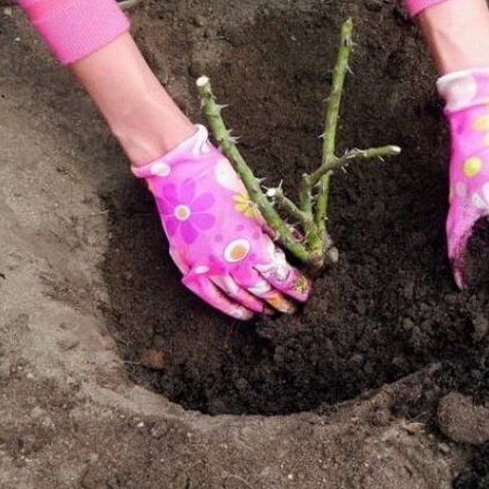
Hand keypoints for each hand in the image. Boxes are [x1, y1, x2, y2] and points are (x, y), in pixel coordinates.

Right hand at [133, 125, 310, 319]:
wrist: (181, 174)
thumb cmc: (222, 183)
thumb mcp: (256, 206)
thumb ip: (275, 231)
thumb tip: (296, 246)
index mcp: (252, 245)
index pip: (281, 275)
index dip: (296, 286)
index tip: (306, 292)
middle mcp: (231, 262)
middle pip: (263, 290)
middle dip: (281, 300)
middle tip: (293, 308)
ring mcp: (208, 267)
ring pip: (239, 296)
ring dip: (258, 306)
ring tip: (272, 312)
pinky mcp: (190, 266)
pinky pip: (210, 296)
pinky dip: (228, 307)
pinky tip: (243, 314)